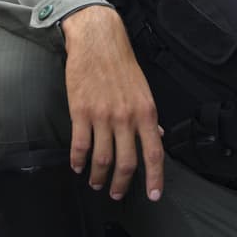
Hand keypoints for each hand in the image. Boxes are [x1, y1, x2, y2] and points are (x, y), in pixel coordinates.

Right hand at [62, 6, 163, 201]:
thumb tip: (159, 136)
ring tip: (95, 182)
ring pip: (102, 159)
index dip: (155, 178)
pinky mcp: (80, 112)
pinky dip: (78, 160)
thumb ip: (149, 117)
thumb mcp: (143, 90)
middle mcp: (126, 117)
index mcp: (146, 112)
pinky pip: (80, 145)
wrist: (98, 41)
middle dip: (121, 185)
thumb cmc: (122, 64)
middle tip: (116, 194)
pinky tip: (77, 166)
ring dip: (98, 176)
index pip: (154, 153)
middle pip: (126, 163)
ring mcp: (102, 116)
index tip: (153, 195)